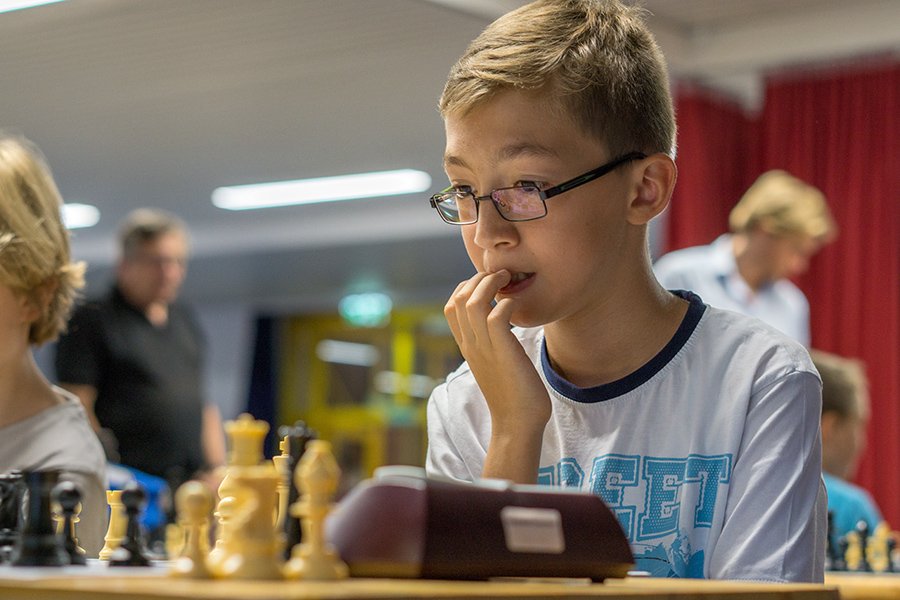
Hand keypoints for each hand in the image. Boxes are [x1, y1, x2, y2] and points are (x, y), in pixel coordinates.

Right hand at [445, 270, 550, 481]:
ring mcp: (484, 348)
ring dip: (491, 283)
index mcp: (466, 346)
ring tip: (509, 279)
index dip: (466, 286)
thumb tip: (502, 325)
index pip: (451, 306)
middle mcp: (470, 344)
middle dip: (478, 278)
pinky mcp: (503, 352)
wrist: (518, 423)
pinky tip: (518, 306)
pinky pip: (497, 315)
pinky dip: (507, 303)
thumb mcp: (495, 364)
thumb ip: (492, 344)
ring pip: (473, 301)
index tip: (487, 283)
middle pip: (458, 298)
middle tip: (501, 274)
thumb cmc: (513, 394)